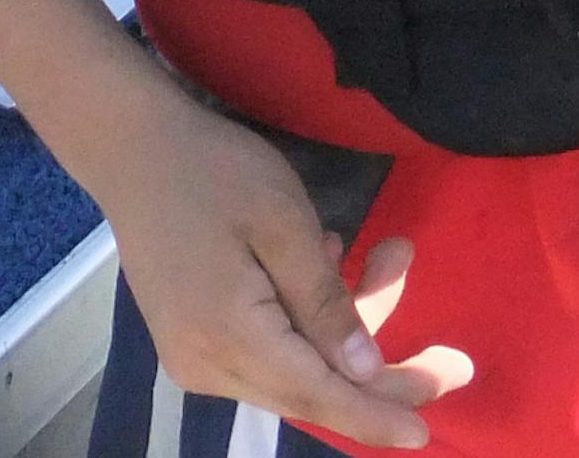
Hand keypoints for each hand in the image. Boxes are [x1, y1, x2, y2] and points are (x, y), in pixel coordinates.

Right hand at [97, 98, 473, 447]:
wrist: (133, 149)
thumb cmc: (215, 172)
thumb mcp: (283, 222)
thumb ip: (325, 303)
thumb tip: (364, 371)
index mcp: (231, 339)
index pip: (320, 396)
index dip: (377, 415)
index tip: (429, 429)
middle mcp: (207, 368)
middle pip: (309, 389)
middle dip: (377, 364)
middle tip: (445, 351)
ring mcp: (194, 358)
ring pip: (292, 369)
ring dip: (345, 326)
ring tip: (385, 251)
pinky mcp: (192, 340)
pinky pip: (266, 350)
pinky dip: (308, 320)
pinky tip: (328, 258)